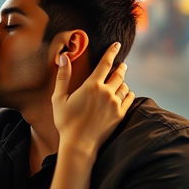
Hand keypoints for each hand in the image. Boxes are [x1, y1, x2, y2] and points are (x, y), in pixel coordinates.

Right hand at [52, 43, 133, 157]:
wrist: (79, 144)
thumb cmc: (66, 122)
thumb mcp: (59, 99)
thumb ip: (63, 77)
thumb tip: (63, 57)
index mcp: (92, 86)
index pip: (106, 63)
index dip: (112, 52)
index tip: (117, 45)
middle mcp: (106, 92)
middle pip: (119, 74)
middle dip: (120, 67)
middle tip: (121, 65)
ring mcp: (115, 104)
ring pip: (124, 86)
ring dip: (122, 81)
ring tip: (120, 80)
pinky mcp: (120, 114)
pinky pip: (129, 98)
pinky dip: (128, 93)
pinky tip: (124, 93)